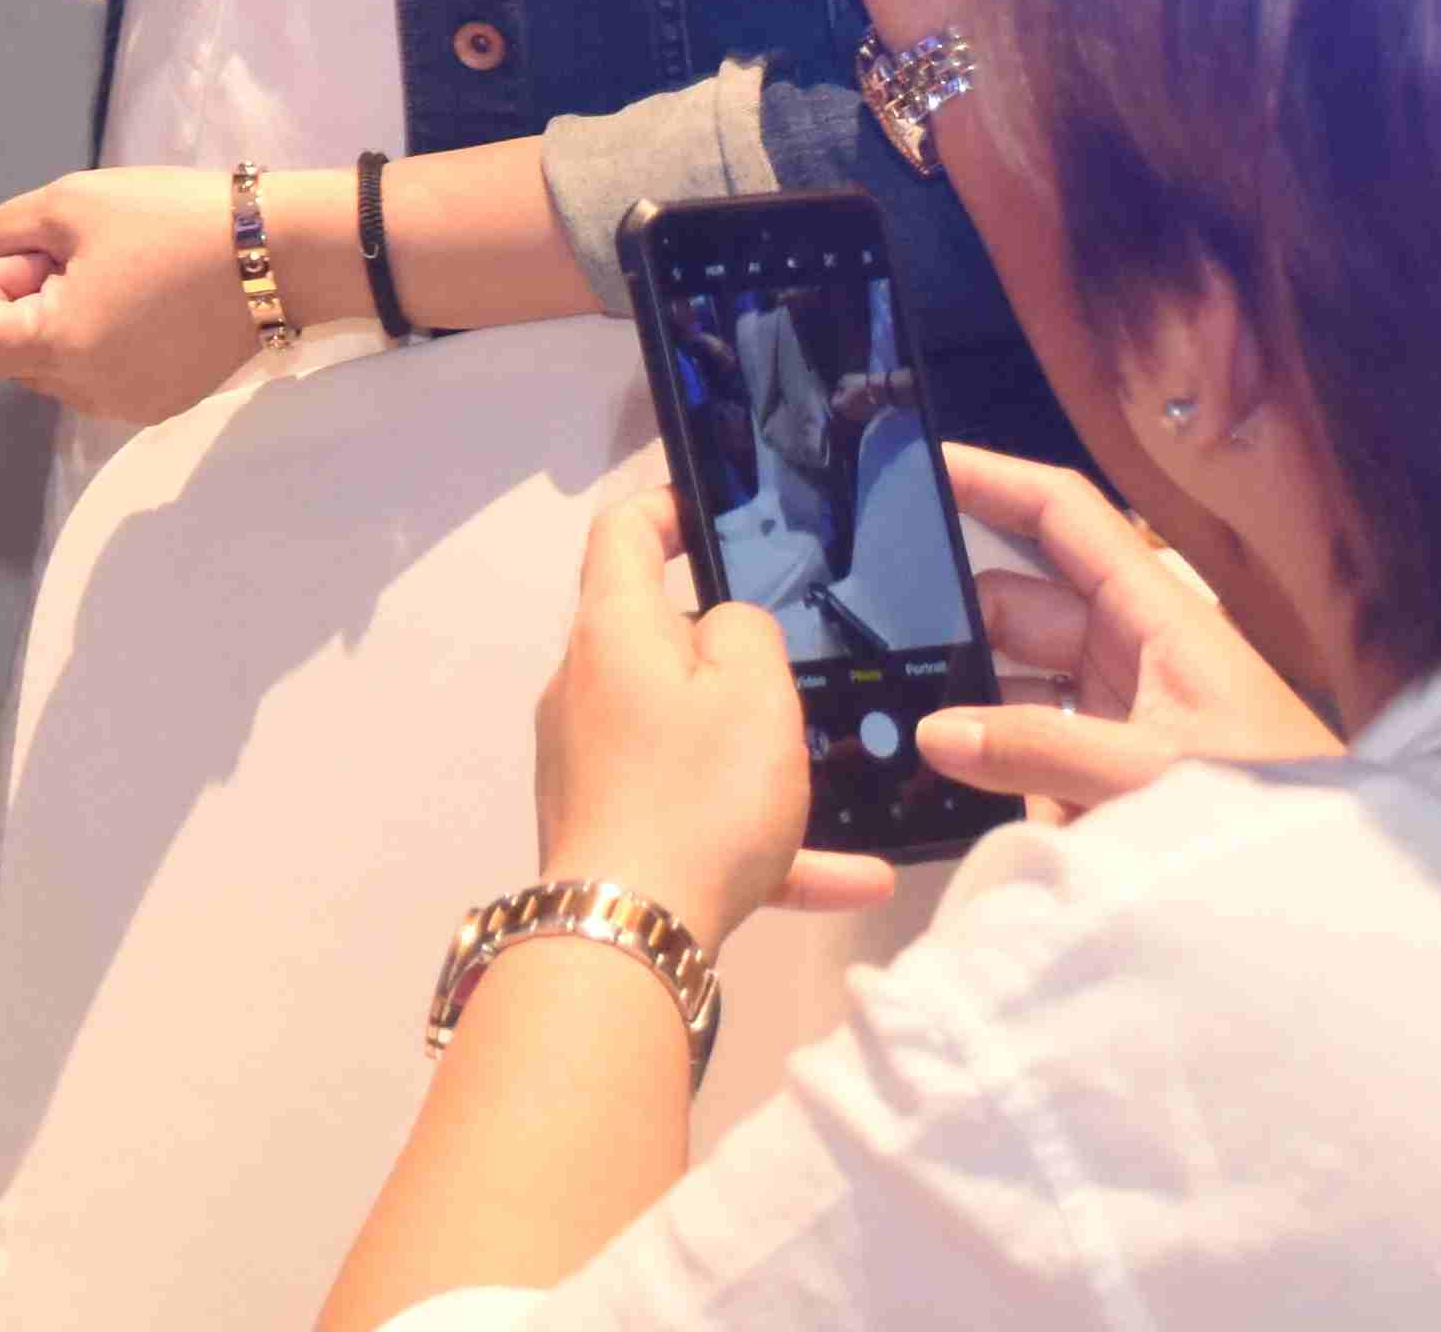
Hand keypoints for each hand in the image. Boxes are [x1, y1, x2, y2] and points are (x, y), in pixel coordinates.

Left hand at [0, 166, 310, 423]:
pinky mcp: (164, 402)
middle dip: (26, 297)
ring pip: (54, 363)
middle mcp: (86, 394)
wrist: (280, 253)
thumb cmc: (170, 221)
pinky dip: (103, 336)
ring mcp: (128, 405)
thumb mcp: (67, 201)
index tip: (40, 254)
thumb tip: (1, 262)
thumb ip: (4, 233)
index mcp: (57, 350)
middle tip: (84, 253)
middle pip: (7, 351)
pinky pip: (99, 372)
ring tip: (122, 272)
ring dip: (65, 316)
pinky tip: (149, 296)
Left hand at [532, 479, 891, 941]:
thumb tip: (723, 628)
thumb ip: (748, 633)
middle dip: (727, 653)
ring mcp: (590, 764)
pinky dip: (768, 842)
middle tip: (798, 667)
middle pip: (656, 642)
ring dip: (762, 761)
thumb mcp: (754, 689)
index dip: (665, 509)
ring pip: (688, 741)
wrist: (630, 931)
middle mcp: (584, 687)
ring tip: (836, 783)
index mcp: (612, 631)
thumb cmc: (695, 791)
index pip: (621, 535)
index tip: (711, 513)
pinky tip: (855, 878)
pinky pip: (698, 819)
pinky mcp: (610, 832)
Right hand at [913, 443, 1334, 821]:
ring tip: (892, 713)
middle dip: (952, 614)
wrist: (1336, 891)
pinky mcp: (1111, 770)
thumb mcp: (1158, 773)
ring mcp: (1121, 711)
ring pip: (1018, 679)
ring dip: (966, 697)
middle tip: (871, 631)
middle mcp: (1133, 650)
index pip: (1064, 516)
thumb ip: (1045, 751)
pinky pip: (1032, 746)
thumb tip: (938, 733)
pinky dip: (992, 759)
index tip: (919, 462)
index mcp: (1155, 615)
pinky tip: (940, 782)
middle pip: (1020, 603)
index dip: (994, 478)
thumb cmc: (1277, 809)